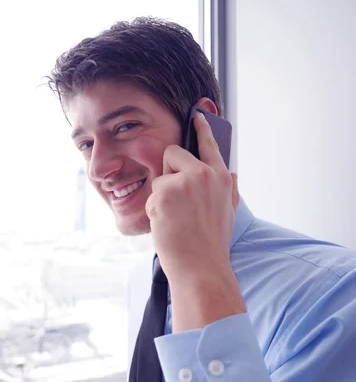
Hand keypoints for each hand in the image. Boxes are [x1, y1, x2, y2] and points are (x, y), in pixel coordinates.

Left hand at [145, 112, 245, 330]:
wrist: (202, 267)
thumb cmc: (212, 244)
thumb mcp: (227, 212)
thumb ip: (228, 189)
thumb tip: (230, 171)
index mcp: (220, 178)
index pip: (209, 146)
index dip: (202, 129)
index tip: (197, 114)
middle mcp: (204, 175)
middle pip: (172, 154)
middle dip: (168, 173)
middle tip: (177, 202)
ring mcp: (185, 182)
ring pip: (160, 178)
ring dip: (162, 197)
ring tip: (176, 220)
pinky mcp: (166, 192)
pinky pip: (152, 194)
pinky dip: (155, 210)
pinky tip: (168, 225)